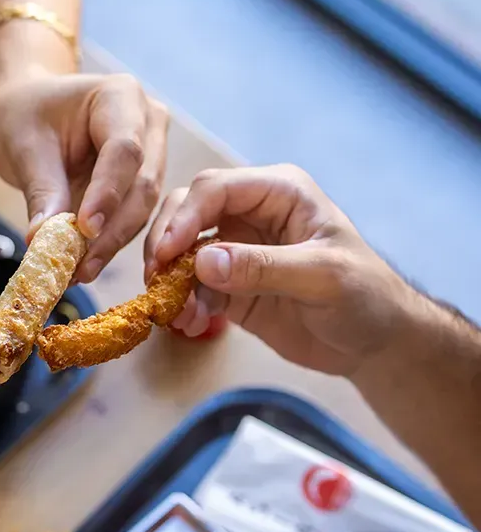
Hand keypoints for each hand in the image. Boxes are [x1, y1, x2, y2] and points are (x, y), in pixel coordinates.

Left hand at [0, 70, 167, 281]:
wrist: (28, 109)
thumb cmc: (25, 114)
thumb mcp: (24, 146)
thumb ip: (42, 191)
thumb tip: (44, 242)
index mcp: (120, 96)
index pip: (125, 150)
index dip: (108, 193)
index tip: (84, 230)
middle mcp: (148, 123)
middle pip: (142, 184)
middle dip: (112, 231)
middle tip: (80, 267)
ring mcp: (153, 153)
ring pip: (142, 208)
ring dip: (111, 244)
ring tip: (77, 272)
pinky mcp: (144, 182)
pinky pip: (132, 218)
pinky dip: (108, 244)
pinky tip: (83, 266)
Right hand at [144, 165, 414, 376]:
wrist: (375, 343)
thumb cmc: (364, 295)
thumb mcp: (322, 278)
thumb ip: (264, 267)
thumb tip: (202, 263)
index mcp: (278, 192)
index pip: (216, 189)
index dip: (186, 216)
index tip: (168, 253)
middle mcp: (250, 213)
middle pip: (188, 211)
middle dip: (166, 243)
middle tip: (156, 279)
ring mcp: (236, 250)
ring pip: (181, 250)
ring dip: (168, 277)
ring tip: (172, 311)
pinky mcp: (229, 286)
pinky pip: (190, 287)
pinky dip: (180, 303)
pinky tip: (185, 323)